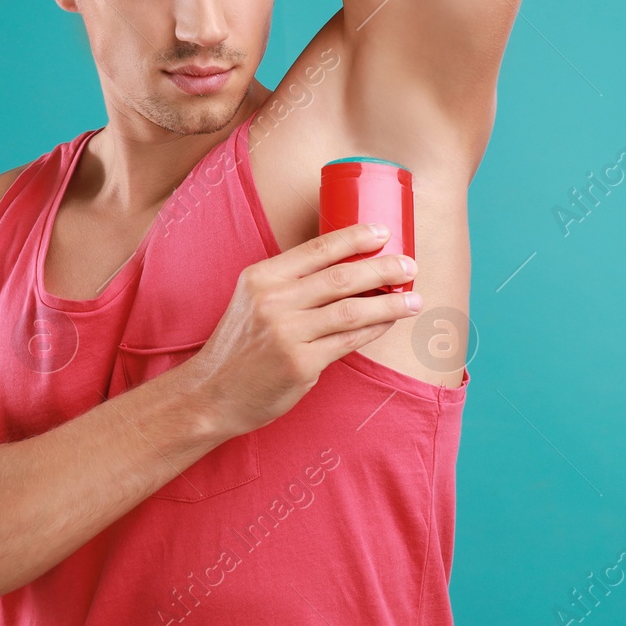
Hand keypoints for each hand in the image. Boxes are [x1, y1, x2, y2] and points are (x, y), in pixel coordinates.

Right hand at [182, 223, 421, 439]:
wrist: (211, 393)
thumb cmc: (239, 345)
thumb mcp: (252, 300)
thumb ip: (289, 284)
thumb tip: (347, 269)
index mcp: (262, 277)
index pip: (317, 248)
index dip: (355, 237)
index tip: (383, 232)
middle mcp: (273, 301)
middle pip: (342, 277)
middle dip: (383, 268)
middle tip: (410, 266)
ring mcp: (287, 333)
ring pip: (352, 311)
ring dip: (389, 304)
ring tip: (414, 300)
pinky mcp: (301, 364)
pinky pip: (348, 342)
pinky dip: (373, 330)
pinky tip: (388, 323)